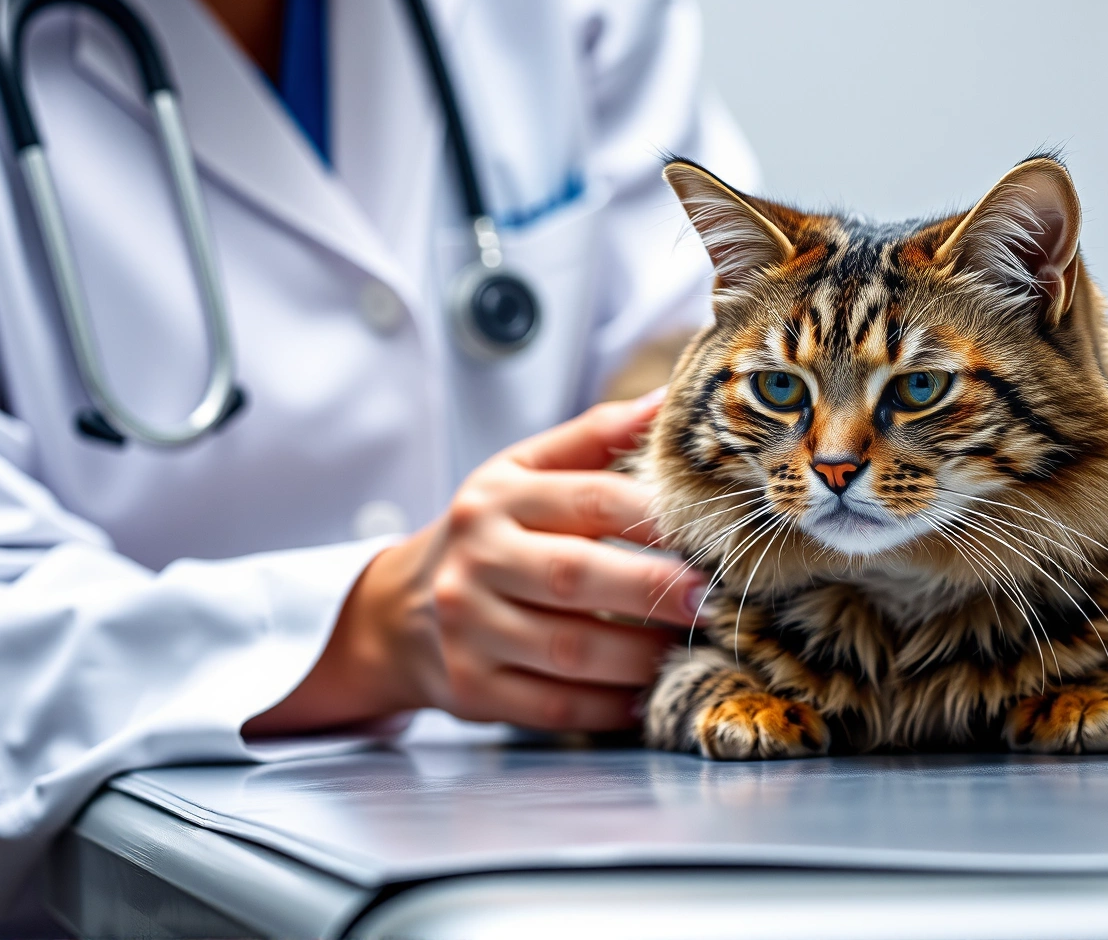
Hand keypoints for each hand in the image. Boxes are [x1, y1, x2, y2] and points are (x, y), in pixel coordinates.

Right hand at [247, 391, 706, 735]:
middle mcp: (478, 561)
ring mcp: (470, 630)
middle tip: (710, 598)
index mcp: (498, 499)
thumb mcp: (521, 472)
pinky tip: (643, 695)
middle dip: (653, 589)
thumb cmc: (485, 535)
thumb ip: (593, 438)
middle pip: (576, 576)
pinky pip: (554, 706)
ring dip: (640, 656)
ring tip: (685, 647)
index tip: (706, 531)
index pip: (587, 498)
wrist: (397, 612)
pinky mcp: (473, 689)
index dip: (652, 516)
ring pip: (569, 650)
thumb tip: (668, 401)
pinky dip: (608, 706)